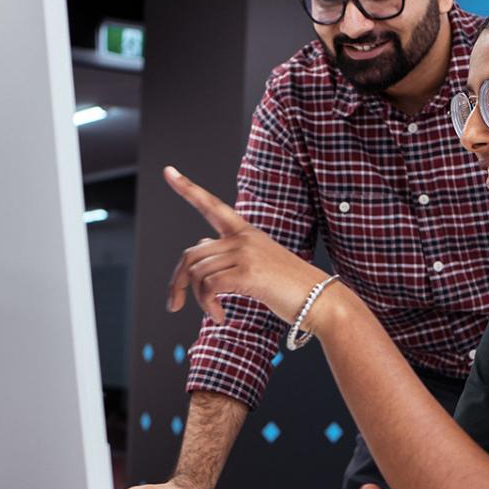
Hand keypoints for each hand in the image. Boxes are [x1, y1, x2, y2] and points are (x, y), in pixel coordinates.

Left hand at [163, 166, 326, 323]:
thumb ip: (229, 253)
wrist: (320, 299)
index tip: (168, 171)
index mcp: (246, 232)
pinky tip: (220, 317)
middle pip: (191, 254)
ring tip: (214, 313)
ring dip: (197, 299)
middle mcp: (243, 238)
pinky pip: (209, 287)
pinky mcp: (247, 272)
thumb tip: (200, 246)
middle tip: (174, 304)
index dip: (188, 189)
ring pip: (197, 273)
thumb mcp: (258, 262)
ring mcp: (246, 253)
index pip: (211, 205)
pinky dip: (208, 306)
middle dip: (176, 282)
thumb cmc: (291, 286)